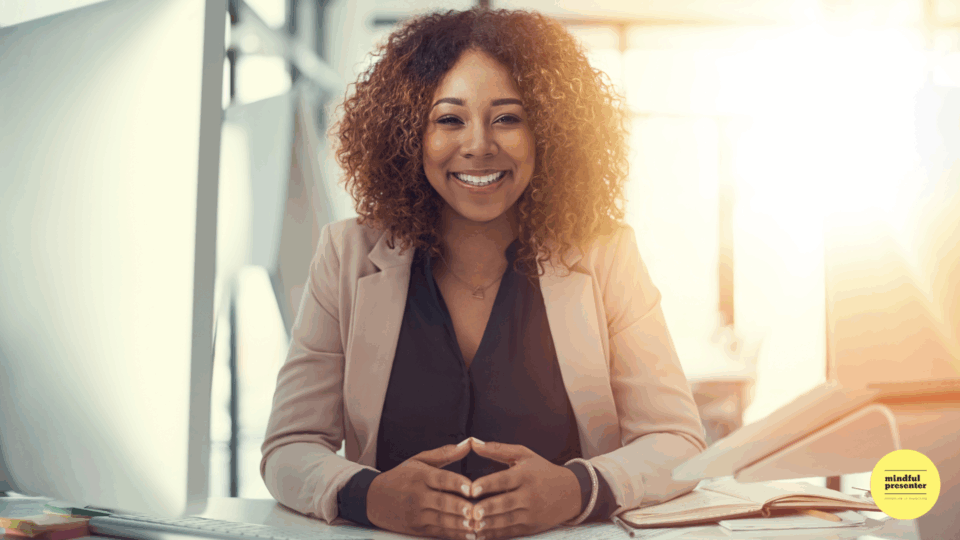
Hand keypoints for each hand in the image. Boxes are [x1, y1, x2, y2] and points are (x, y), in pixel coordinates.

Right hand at [366, 439, 476, 539]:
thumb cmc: (399, 477)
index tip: (471, 487)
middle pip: (442, 502)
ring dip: (460, 524)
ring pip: (442, 520)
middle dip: (460, 508)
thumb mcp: (418, 461)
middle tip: (477, 510)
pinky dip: (454, 534)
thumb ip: (444, 453)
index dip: (456, 483)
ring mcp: (417, 514)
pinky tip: (468, 534)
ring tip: (477, 525)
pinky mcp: (417, 528)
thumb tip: (468, 443)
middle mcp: (418, 495)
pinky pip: (439, 531)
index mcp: (420, 476)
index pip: (440, 479)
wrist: (372, 499)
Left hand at [467, 440, 581, 538]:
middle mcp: (529, 495)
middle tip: (471, 511)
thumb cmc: (543, 470)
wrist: (571, 492)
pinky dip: (496, 534)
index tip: (471, 489)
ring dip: (490, 523)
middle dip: (488, 508)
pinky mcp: (531, 527)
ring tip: (473, 524)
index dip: (488, 484)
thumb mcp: (524, 455)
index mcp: (525, 475)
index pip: (504, 480)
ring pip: (508, 520)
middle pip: (506, 502)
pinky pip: (512, 532)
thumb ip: (497, 449)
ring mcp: (531, 513)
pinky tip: (482, 534)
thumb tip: (472, 442)